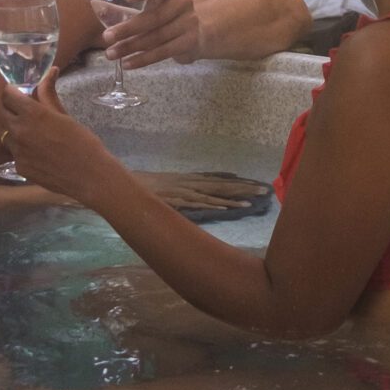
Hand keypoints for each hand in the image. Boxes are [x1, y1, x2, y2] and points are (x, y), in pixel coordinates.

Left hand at [0, 67, 122, 202]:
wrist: (89, 176)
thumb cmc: (82, 142)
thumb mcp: (64, 115)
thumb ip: (48, 94)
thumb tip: (50, 70)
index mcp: (32, 114)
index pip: (7, 95)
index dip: (11, 92)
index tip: (18, 92)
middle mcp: (19, 131)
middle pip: (1, 113)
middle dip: (8, 108)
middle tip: (21, 109)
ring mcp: (17, 151)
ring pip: (5, 134)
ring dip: (12, 128)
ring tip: (30, 131)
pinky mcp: (20, 167)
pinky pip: (14, 153)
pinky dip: (21, 148)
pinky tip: (37, 150)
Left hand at [105, 0, 201, 68]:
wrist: (196, 30)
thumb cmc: (163, 12)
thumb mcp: (147, 3)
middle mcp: (182, 3)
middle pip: (154, 17)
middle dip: (128, 29)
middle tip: (106, 37)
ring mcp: (189, 23)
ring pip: (156, 38)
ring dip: (131, 47)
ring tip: (110, 54)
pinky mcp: (189, 42)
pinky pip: (163, 53)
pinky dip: (143, 60)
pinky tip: (126, 64)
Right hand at [132, 172, 269, 212]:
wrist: (123, 184)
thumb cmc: (145, 189)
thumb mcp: (169, 189)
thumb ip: (185, 192)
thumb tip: (202, 198)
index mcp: (190, 180)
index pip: (219, 182)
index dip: (239, 184)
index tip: (258, 186)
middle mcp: (191, 183)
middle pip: (222, 186)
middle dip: (244, 188)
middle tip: (266, 191)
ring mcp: (184, 191)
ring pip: (214, 194)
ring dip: (234, 198)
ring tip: (254, 202)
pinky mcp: (177, 199)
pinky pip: (198, 203)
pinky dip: (214, 205)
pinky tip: (228, 208)